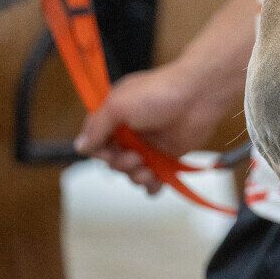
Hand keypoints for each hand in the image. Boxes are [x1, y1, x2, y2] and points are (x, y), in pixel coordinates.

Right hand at [75, 59, 230, 192]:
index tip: (108, 152)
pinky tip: (155, 183)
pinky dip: (152, 185)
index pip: (95, 141)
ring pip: (131, 172)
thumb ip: (97, 127)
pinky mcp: (167, 154)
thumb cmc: (159, 93)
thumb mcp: (119, 105)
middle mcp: (130, 130)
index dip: (99, 152)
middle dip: (120, 164)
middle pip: (112, 160)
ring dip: (136, 176)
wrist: (199, 95)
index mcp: (115, 114)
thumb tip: (80, 147)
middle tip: (135, 158)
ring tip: (148, 171)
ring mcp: (149, 144)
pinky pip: (154, 177)